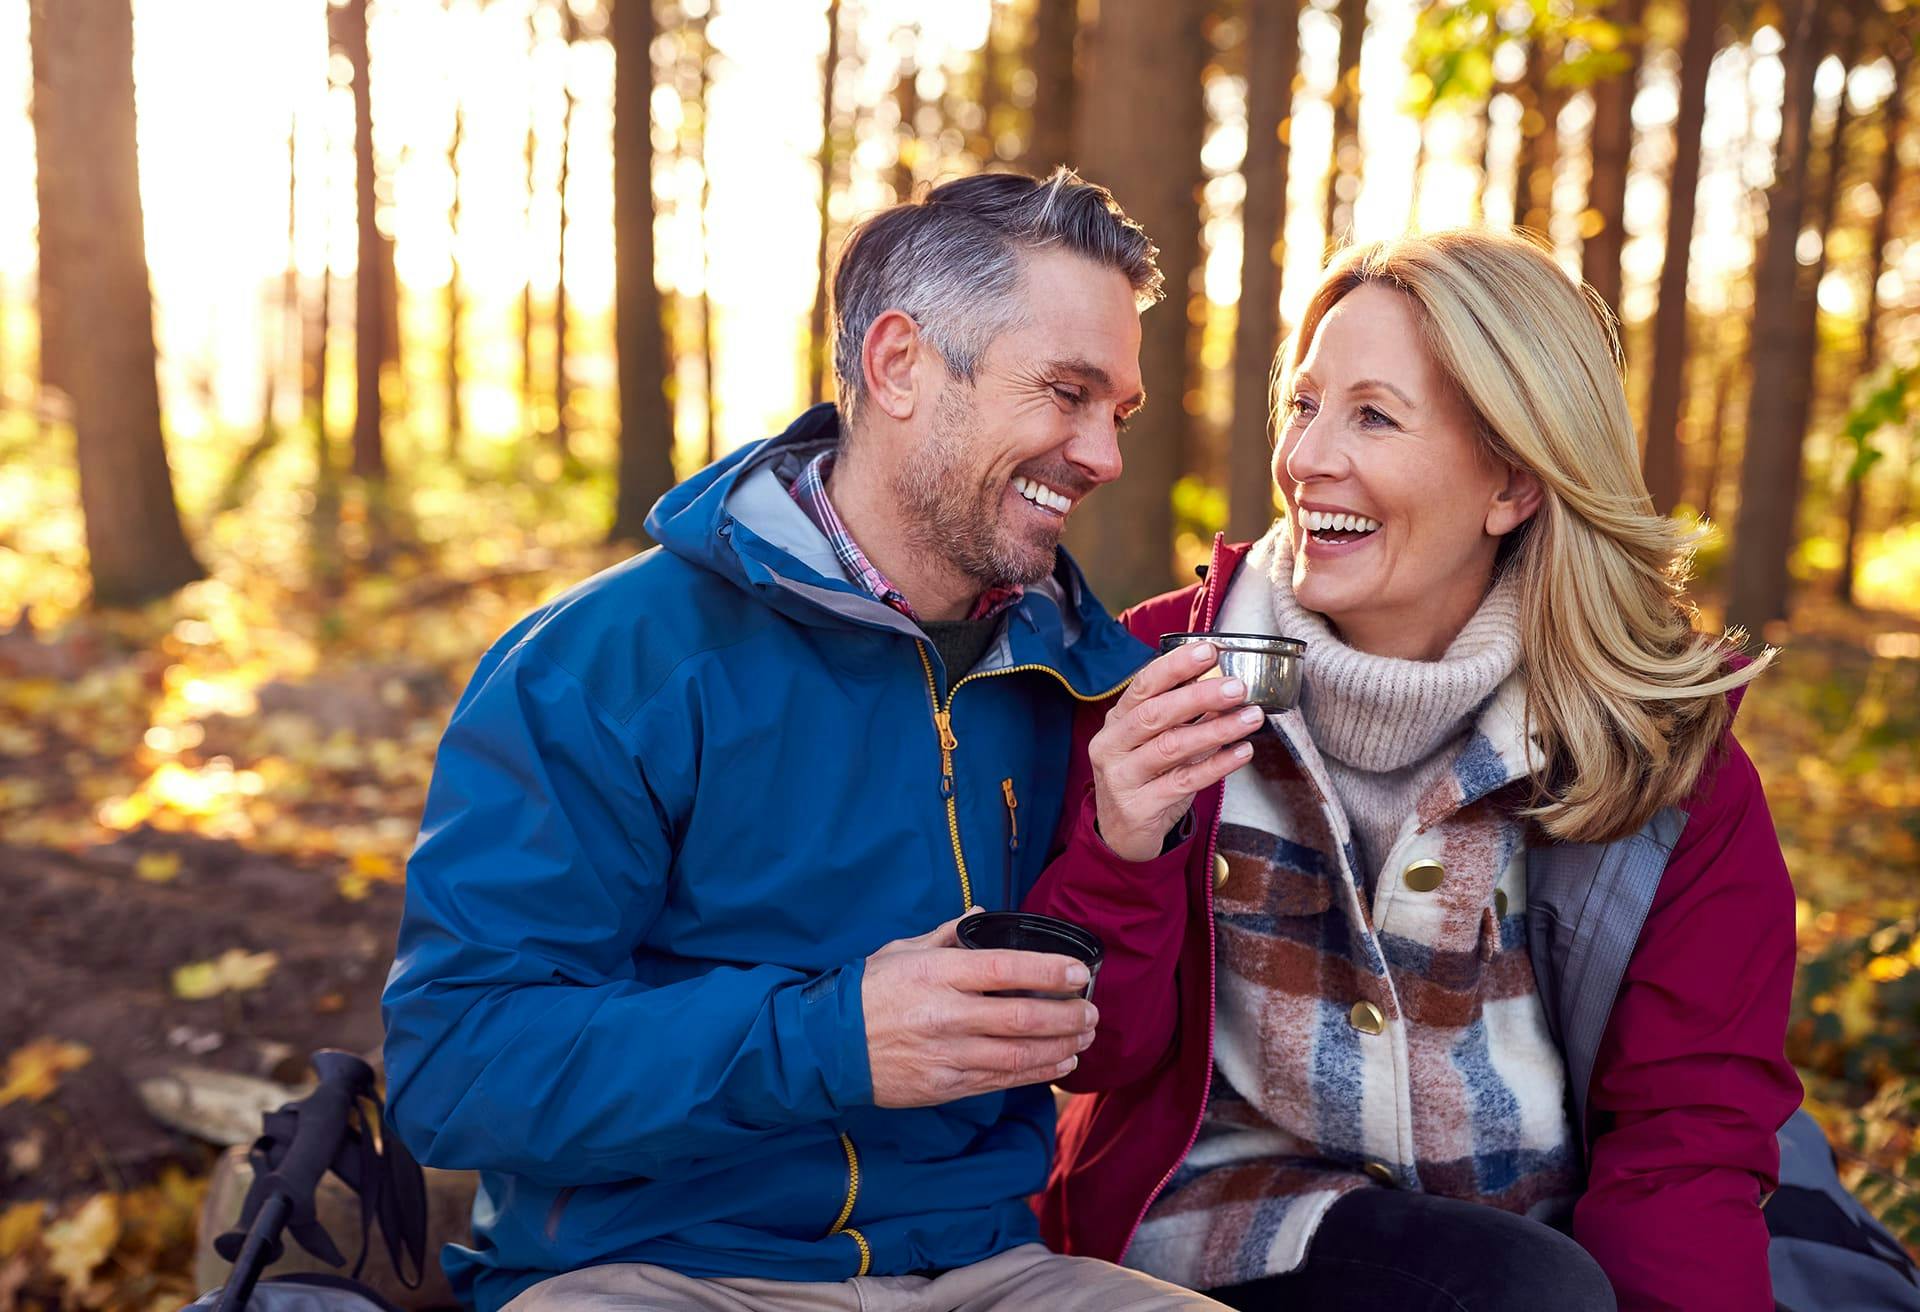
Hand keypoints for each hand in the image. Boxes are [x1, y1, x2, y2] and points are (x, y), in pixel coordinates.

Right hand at [862, 913, 1098, 1108]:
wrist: (828, 1047)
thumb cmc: (867, 992)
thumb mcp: (901, 950)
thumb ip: (946, 934)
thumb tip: (980, 915)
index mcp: (938, 973)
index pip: (1005, 968)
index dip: (1049, 970)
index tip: (1079, 972)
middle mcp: (946, 1014)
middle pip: (1022, 1016)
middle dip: (1067, 1015)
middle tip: (1093, 1011)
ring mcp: (947, 1054)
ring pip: (1019, 1055)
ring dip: (1060, 1047)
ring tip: (1084, 1038)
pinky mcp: (945, 1086)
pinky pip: (1001, 1081)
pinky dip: (1036, 1074)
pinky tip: (1058, 1063)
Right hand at [1090, 641, 1262, 861]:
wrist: (1120, 835)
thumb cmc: (1144, 779)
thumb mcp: (1155, 742)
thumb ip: (1182, 716)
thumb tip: (1224, 683)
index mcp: (1116, 721)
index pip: (1143, 685)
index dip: (1175, 665)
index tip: (1209, 650)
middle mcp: (1112, 745)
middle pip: (1155, 713)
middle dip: (1199, 696)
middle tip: (1237, 686)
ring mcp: (1121, 777)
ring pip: (1171, 747)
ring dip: (1217, 729)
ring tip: (1252, 717)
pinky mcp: (1138, 806)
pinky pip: (1184, 782)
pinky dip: (1217, 765)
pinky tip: (1243, 752)